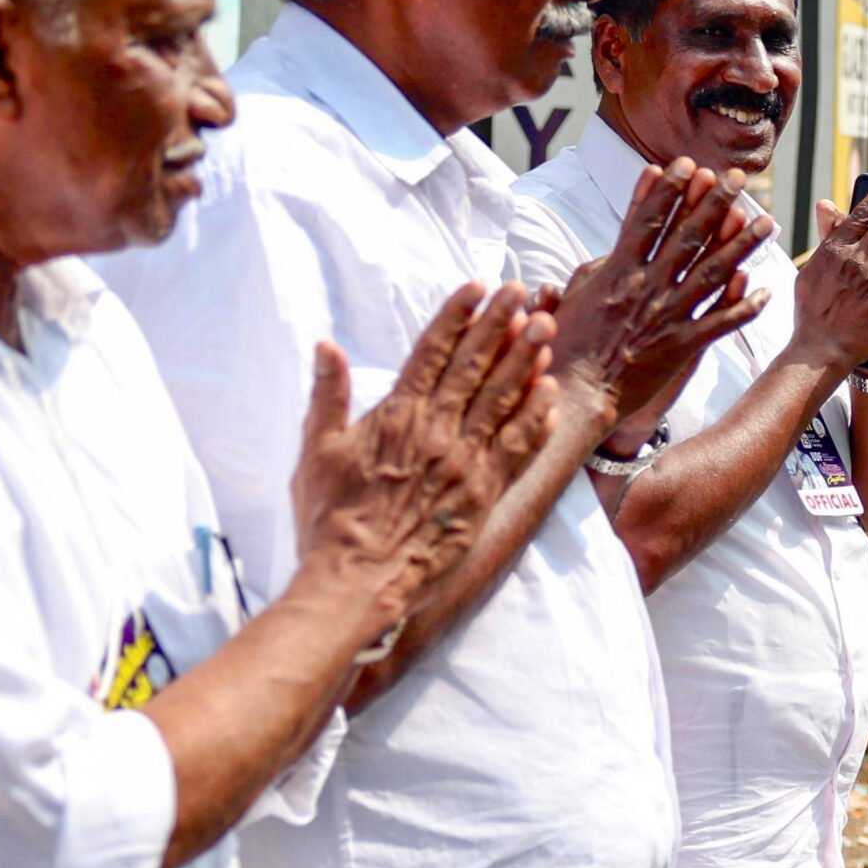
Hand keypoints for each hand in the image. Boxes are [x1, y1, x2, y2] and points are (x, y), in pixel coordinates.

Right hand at [291, 284, 557, 630]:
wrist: (356, 579)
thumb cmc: (330, 519)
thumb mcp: (317, 452)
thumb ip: (328, 396)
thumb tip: (324, 345)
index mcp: (396, 415)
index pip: (431, 353)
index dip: (456, 317)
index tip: (476, 287)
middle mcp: (437, 431)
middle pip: (474, 366)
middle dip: (499, 324)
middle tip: (521, 291)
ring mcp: (465, 461)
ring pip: (502, 399)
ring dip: (526, 360)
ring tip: (545, 326)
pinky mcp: (484, 493)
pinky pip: (517, 448)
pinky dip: (535, 418)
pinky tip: (551, 393)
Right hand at [551, 160, 774, 442]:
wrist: (575, 393)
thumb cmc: (566, 345)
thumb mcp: (574, 294)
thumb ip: (597, 267)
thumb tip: (614, 244)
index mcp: (618, 270)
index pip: (647, 220)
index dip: (669, 189)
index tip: (687, 164)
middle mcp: (647, 286)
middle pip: (688, 236)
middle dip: (715, 202)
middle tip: (739, 178)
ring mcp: (667, 315)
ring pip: (713, 272)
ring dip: (743, 244)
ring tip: (767, 221)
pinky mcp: (682, 345)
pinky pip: (721, 322)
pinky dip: (745, 306)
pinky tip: (766, 290)